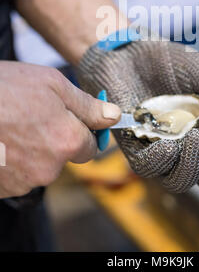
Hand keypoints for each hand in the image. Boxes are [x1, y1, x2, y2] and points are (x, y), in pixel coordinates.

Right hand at [0, 62, 120, 197]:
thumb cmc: (5, 88)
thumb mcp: (53, 84)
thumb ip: (87, 105)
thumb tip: (114, 116)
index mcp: (68, 141)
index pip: (91, 146)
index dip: (82, 130)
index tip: (70, 118)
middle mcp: (49, 168)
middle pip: (64, 156)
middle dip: (56, 138)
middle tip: (34, 115)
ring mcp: (24, 181)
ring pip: (40, 165)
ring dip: (33, 149)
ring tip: (13, 124)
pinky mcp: (4, 188)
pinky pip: (19, 174)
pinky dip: (14, 160)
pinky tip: (3, 139)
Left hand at [77, 40, 198, 192]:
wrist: (128, 51)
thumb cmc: (167, 60)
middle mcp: (190, 144)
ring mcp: (163, 148)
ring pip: (183, 180)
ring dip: (194, 165)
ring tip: (196, 136)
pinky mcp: (135, 147)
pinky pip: (149, 169)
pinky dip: (161, 162)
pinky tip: (168, 146)